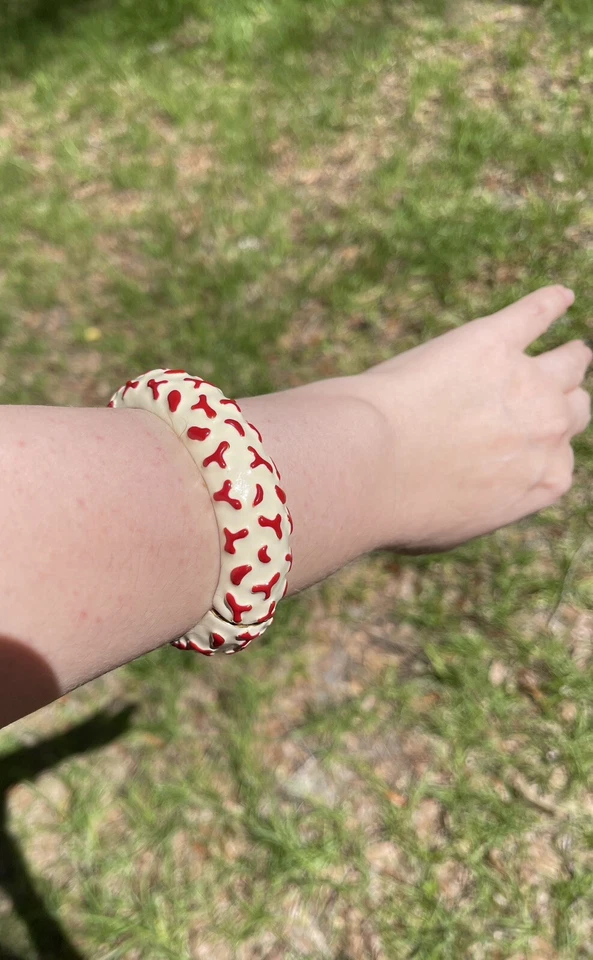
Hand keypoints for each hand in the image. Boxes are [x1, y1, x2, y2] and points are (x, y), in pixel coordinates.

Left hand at [356, 286, 591, 553]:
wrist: (372, 465)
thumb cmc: (401, 507)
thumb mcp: (451, 526)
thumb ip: (481, 501)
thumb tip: (471, 488)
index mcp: (546, 480)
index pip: (557, 459)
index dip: (535, 452)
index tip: (514, 449)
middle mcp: (550, 429)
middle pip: (574, 408)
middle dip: (559, 406)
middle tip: (545, 400)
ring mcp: (528, 381)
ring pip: (569, 363)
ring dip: (568, 360)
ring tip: (569, 352)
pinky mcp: (494, 340)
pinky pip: (533, 313)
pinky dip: (549, 303)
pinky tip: (558, 296)